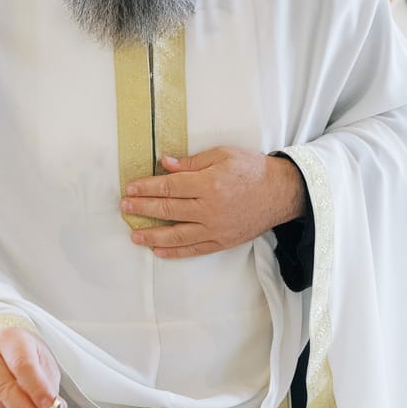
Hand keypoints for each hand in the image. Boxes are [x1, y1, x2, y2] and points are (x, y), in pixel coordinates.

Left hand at [120, 146, 305, 259]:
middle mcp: (210, 209)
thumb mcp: (222, 155)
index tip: (130, 189)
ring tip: (134, 235)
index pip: (169, 187)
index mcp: (209, 184)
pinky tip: (158, 251)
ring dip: (152, 236)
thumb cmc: (251, 169)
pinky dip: (175, 252)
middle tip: (125, 208)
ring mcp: (216, 229)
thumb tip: (164, 164)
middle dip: (143, 209)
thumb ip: (192, 162)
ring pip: (177, 235)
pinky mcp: (223, 242)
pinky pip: (194, 250)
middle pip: (168, 210)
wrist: (281, 192)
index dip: (147, 188)